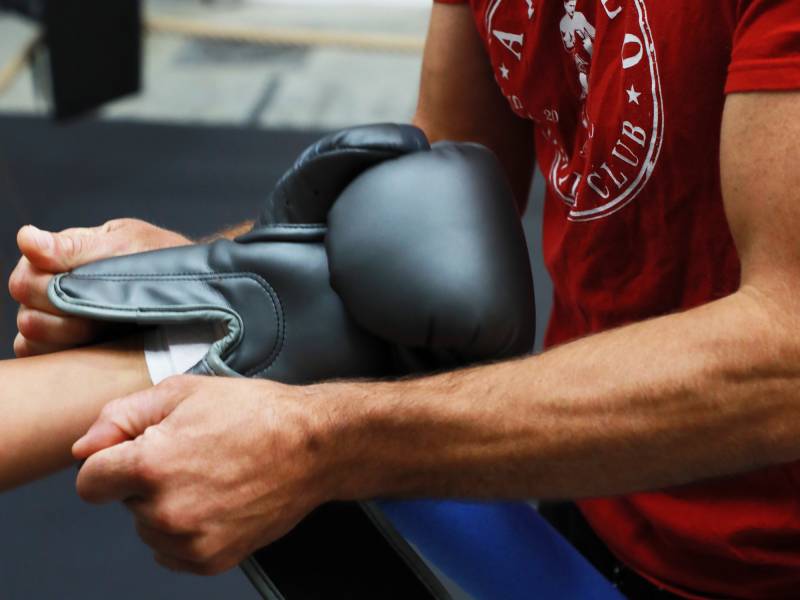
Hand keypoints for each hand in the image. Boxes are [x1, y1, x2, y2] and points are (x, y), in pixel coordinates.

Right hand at [8, 219, 189, 355]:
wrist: (195, 288)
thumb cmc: (161, 258)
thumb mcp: (127, 244)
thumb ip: (76, 247)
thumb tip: (27, 239)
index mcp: (58, 256)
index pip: (27, 278)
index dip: (52, 287)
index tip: (88, 287)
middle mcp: (50, 288)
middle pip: (27, 308)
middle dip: (63, 311)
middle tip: (101, 309)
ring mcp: (56, 320)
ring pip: (31, 336)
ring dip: (68, 334)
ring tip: (105, 326)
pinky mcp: (68, 348)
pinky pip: (42, 358)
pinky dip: (63, 356)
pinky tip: (96, 346)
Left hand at [72, 376, 333, 574]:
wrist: (313, 447)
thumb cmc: (256, 414)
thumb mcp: (185, 392)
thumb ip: (122, 416)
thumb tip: (84, 448)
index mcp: (152, 464)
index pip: (90, 482)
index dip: (111, 461)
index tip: (136, 453)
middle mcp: (166, 510)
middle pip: (123, 504)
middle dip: (144, 480)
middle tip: (191, 455)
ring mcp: (190, 540)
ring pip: (148, 528)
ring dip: (165, 507)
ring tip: (209, 476)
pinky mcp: (211, 560)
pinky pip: (171, 552)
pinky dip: (184, 531)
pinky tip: (215, 501)